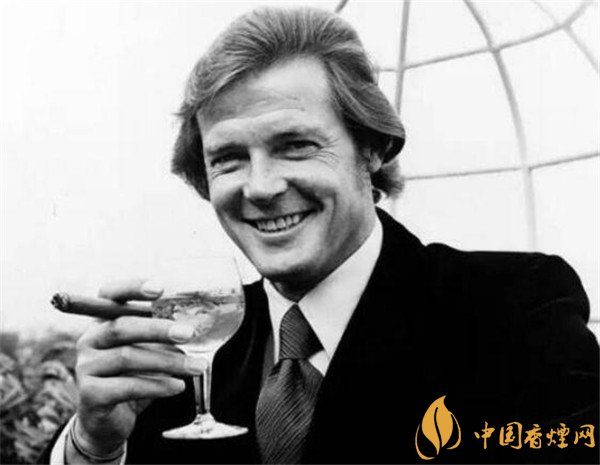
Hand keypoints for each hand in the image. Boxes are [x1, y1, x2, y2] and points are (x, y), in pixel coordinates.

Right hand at [73, 279, 205, 453]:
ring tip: (197, 367)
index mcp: (103, 321)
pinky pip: (127, 386)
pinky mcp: (90, 395)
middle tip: (190, 333)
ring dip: (168, 362)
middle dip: (159, 329)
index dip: (132, 288)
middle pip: (122, 327)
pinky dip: (157, 385)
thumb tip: (197, 326)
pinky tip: (178, 386)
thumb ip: (162, 336)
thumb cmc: (133, 376)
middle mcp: (89, 339)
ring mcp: (86, 367)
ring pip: (128, 357)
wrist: (109, 421)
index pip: (110, 294)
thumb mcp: (147, 350)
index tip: (160, 289)